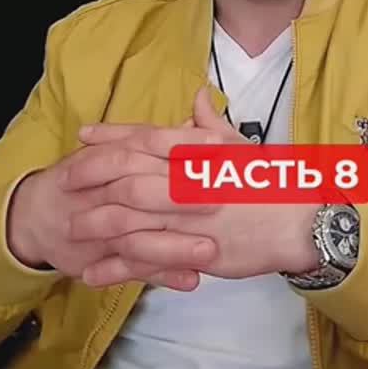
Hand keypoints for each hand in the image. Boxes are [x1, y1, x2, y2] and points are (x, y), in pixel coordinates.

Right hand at [5, 111, 223, 290]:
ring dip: (175, 244)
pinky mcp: (100, 259)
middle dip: (181, 195)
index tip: (216, 142)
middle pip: (143, 189)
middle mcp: (106, 190)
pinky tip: (190, 279)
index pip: (149, 142)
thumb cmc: (86, 180)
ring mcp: (103, 228)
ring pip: (140, 237)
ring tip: (210, 249)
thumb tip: (200, 113)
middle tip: (220, 198)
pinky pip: (133, 269)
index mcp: (115, 157)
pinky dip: (162, 275)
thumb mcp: (119, 151)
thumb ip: (163, 139)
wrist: (37, 215)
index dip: (182, 142)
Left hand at [70, 86, 319, 287]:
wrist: (303, 224)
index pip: (148, 138)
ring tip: (69, 229)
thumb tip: (197, 96)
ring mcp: (191, 220)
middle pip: (128, 176)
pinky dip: (117, 267)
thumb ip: (213, 124)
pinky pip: (149, 262)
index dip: (112, 136)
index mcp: (199, 154)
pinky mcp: (195, 253)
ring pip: (132, 219)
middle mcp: (190, 183)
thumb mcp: (243, 147)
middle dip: (92, 178)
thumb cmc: (272, 183)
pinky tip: (93, 273)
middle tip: (64, 181)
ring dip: (96, 224)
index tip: (83, 135)